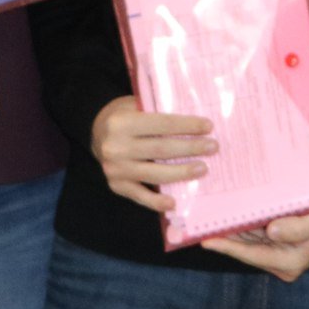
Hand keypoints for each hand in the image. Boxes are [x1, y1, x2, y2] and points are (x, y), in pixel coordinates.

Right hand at [91, 95, 215, 212]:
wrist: (96, 134)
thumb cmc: (124, 116)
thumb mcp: (134, 105)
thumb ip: (156, 111)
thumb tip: (193, 122)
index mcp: (122, 122)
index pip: (161, 124)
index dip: (186, 126)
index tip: (208, 127)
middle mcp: (116, 146)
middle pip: (161, 149)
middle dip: (190, 148)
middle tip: (213, 147)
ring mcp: (115, 169)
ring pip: (154, 174)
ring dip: (182, 173)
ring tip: (202, 168)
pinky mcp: (116, 186)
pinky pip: (140, 196)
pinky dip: (157, 202)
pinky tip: (174, 202)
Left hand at [204, 201, 308, 282]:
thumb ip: (300, 228)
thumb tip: (273, 231)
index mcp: (289, 262)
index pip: (251, 255)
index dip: (228, 247)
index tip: (206, 240)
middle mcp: (278, 259)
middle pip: (243, 248)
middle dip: (221, 237)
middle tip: (194, 225)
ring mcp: (274, 247)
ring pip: (244, 238)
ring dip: (226, 227)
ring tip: (201, 215)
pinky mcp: (272, 235)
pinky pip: (250, 228)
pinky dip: (237, 219)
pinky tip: (221, 206)